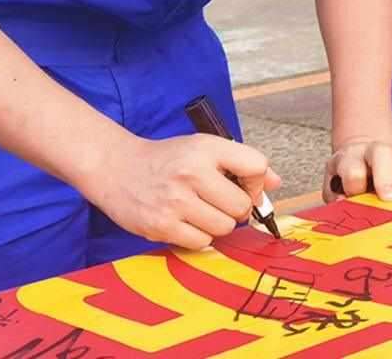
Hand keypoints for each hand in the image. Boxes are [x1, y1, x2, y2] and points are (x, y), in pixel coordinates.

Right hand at [82, 133, 282, 250]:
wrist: (116, 167)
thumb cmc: (166, 159)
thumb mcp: (204, 148)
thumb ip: (242, 163)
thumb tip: (275, 183)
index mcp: (206, 148)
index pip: (256, 166)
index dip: (257, 182)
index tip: (246, 186)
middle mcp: (191, 173)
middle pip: (241, 206)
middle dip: (236, 208)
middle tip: (219, 202)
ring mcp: (174, 202)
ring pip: (223, 228)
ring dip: (217, 224)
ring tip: (199, 210)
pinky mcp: (160, 226)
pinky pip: (200, 242)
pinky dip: (198, 236)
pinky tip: (185, 221)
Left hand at [325, 138, 391, 202]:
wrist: (358, 157)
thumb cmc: (344, 180)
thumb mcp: (333, 189)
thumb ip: (336, 198)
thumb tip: (345, 202)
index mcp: (348, 158)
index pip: (354, 172)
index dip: (356, 189)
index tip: (356, 200)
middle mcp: (372, 149)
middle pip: (381, 153)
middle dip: (386, 179)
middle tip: (389, 200)